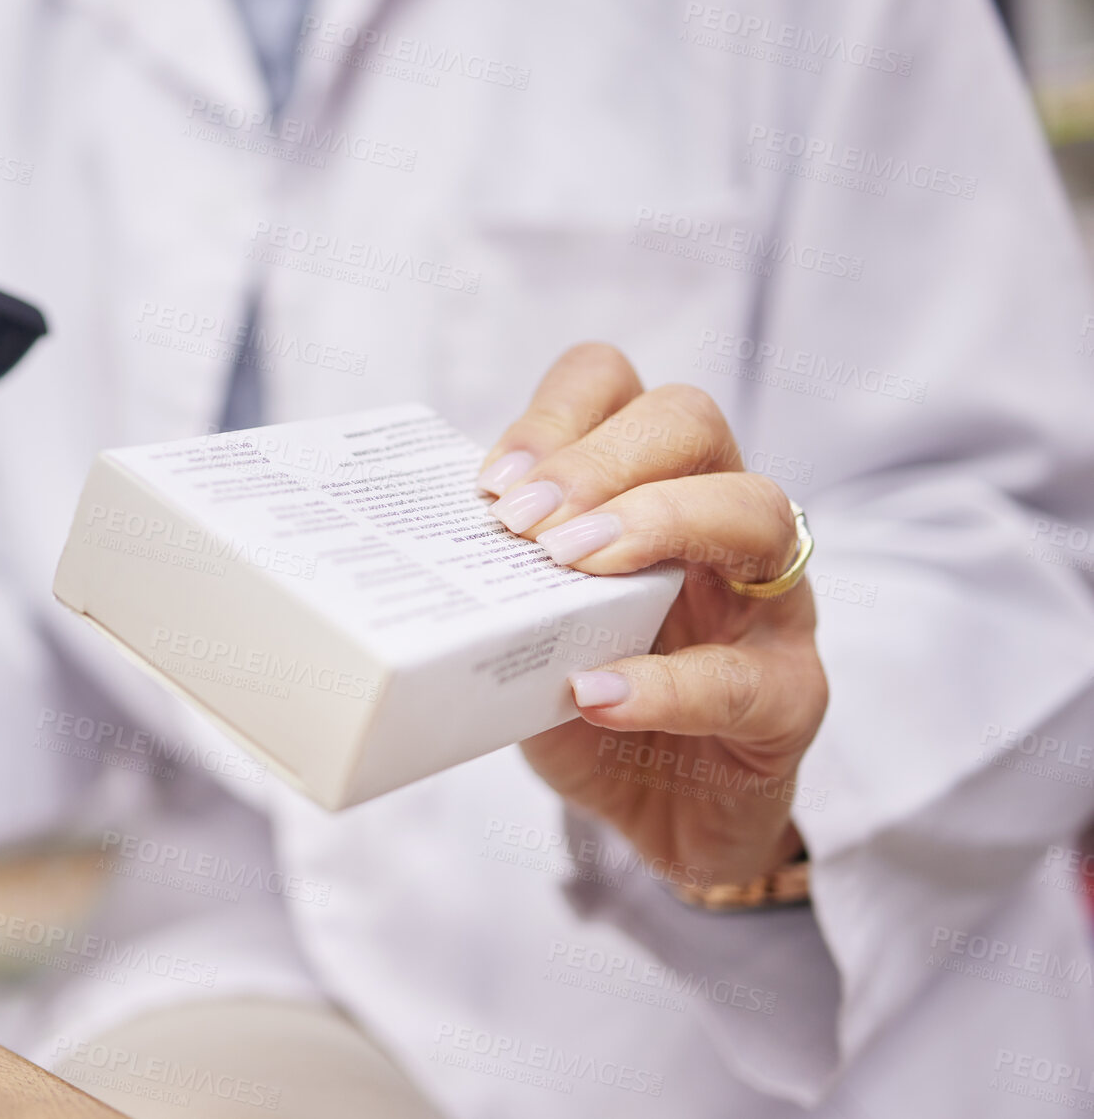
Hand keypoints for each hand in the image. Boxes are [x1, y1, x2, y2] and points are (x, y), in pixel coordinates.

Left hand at [478, 344, 826, 885]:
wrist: (661, 817)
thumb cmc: (593, 702)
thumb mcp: (529, 632)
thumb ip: (500, 586)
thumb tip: (415, 559)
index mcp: (649, 487)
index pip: (617, 388)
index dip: (557, 414)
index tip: (494, 481)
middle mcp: (719, 525)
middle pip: (691, 422)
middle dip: (599, 459)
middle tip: (525, 521)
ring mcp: (771, 605)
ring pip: (754, 511)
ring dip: (653, 523)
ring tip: (569, 566)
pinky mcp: (792, 697)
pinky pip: (746, 675)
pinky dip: (666, 684)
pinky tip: (599, 692)